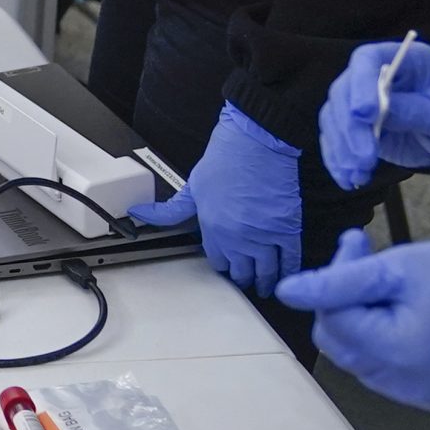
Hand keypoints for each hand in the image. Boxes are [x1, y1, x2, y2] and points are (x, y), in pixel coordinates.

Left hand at [130, 103, 303, 296]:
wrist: (255, 144)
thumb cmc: (225, 160)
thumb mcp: (191, 187)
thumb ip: (169, 210)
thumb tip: (140, 214)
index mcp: (212, 228)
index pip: (217, 261)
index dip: (222, 264)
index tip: (226, 265)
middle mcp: (238, 237)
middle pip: (242, 271)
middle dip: (242, 276)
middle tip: (245, 278)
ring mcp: (265, 236)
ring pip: (266, 272)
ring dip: (264, 280)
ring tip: (263, 285)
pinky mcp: (288, 229)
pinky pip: (289, 260)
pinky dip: (287, 271)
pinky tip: (285, 275)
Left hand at [278, 232, 429, 411]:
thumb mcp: (394, 268)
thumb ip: (336, 282)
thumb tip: (286, 292)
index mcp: (397, 352)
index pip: (331, 317)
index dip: (334, 280)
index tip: (356, 245)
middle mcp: (402, 383)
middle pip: (335, 339)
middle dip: (341, 298)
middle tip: (364, 258)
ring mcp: (412, 394)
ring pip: (351, 354)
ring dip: (356, 318)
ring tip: (384, 286)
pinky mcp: (422, 395)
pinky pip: (376, 368)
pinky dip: (376, 341)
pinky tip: (396, 315)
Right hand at [319, 40, 429, 189]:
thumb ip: (416, 112)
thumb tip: (378, 115)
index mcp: (399, 60)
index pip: (366, 61)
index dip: (360, 85)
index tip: (364, 115)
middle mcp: (371, 76)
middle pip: (343, 93)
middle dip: (350, 128)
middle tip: (365, 158)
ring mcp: (359, 101)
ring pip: (334, 118)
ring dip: (342, 148)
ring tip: (358, 174)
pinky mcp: (355, 127)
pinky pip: (335, 139)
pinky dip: (337, 159)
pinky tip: (347, 179)